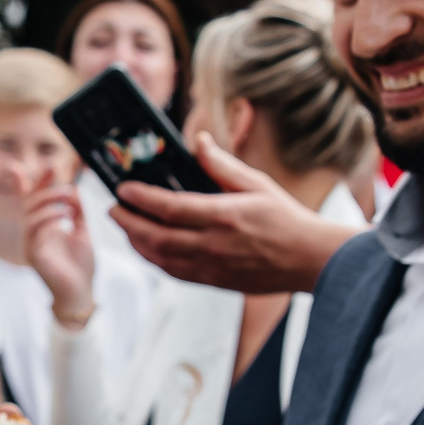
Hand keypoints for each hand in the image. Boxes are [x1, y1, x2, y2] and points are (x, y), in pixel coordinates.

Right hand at [22, 185, 95, 325]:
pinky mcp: (34, 256)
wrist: (82, 294)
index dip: (40, 181)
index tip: (52, 164)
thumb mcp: (83, 233)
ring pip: (29, 215)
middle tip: (64, 182)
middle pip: (30, 202)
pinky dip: (48, 219)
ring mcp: (32, 244)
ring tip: (68, 198)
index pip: (37, 199)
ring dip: (48, 201)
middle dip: (44, 186)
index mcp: (44, 227)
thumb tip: (74, 190)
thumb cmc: (81, 267)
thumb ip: (78, 212)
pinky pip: (34, 232)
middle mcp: (34, 234)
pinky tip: (64, 215)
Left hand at [112, 132, 356, 294]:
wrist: (309, 260)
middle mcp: (213, 245)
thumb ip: (222, 165)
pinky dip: (154, 260)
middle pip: (156, 237)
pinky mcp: (214, 282)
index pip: (169, 207)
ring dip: (136, 242)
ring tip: (125, 226)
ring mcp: (212, 267)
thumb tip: (198, 142)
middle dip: (128, 222)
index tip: (123, 189)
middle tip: (114, 208)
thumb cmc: (286, 219)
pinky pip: (174, 273)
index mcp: (224, 216)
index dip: (140, 199)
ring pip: (160, 258)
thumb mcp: (257, 183)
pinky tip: (147, 248)